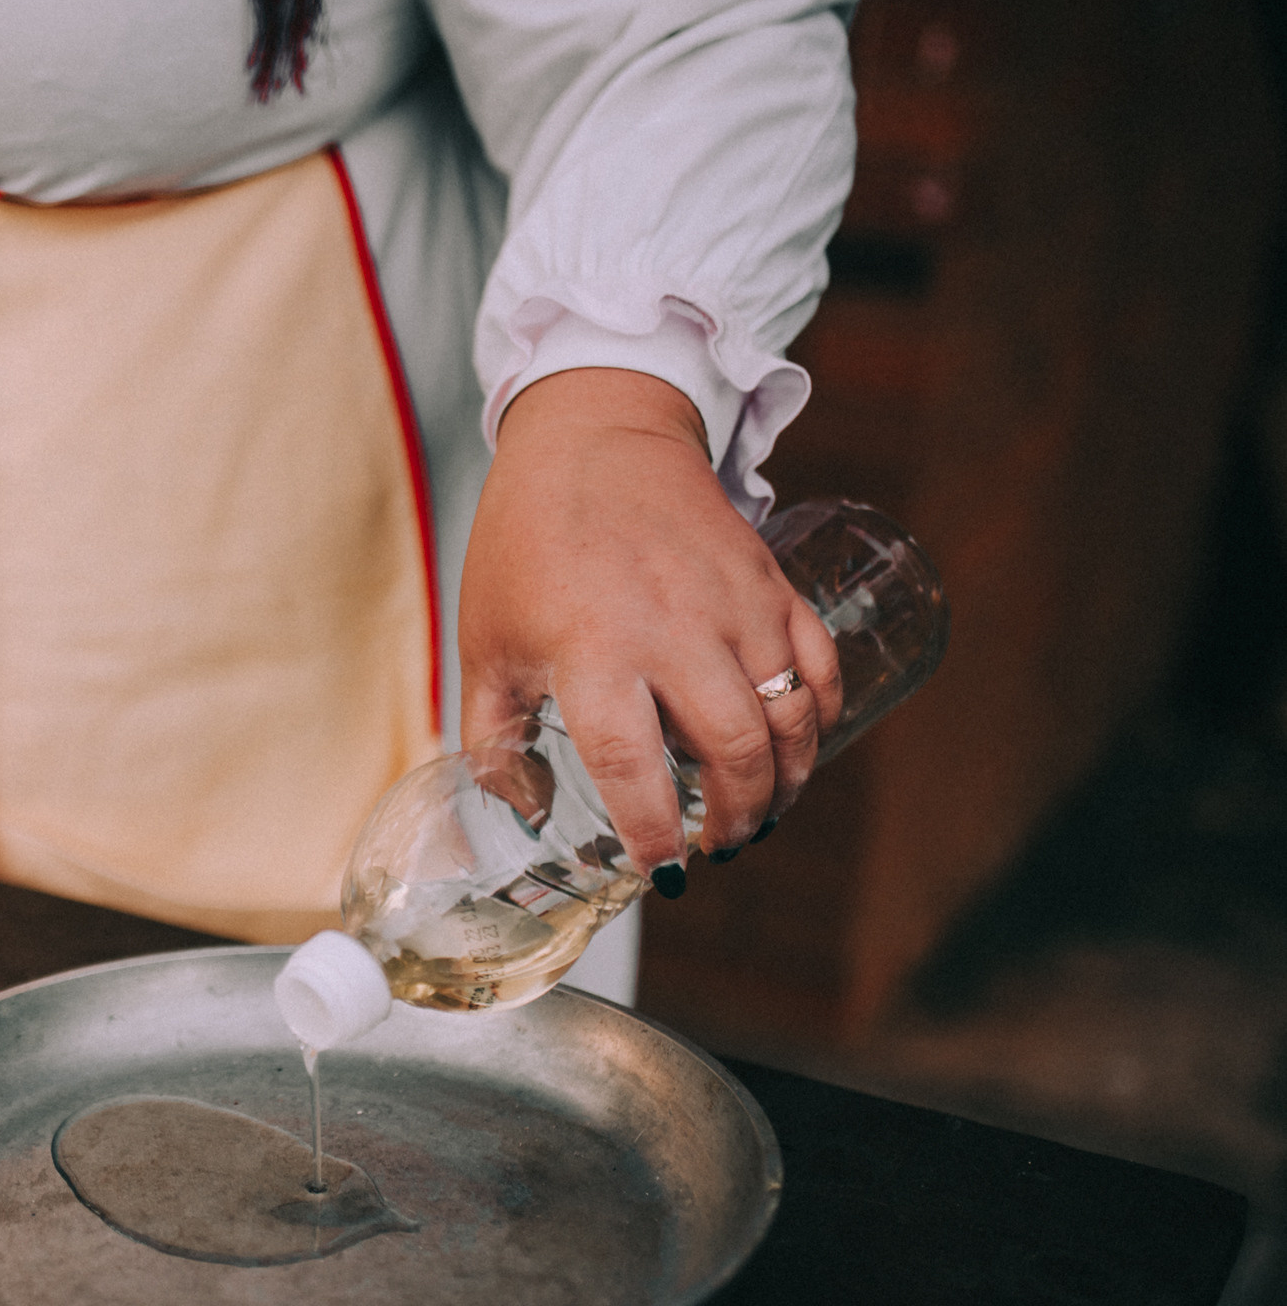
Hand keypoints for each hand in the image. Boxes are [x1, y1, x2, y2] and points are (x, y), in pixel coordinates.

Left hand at [459, 368, 841, 877]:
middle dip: (736, 817)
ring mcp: (734, 604)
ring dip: (785, 779)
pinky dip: (819, 717)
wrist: (593, 436)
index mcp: (592, 651)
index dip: (652, 831)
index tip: (660, 869)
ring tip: (758, 813)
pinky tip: (797, 749)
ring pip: (790, 716)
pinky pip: (819, 665)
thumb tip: (520, 810)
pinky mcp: (770, 582)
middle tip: (717, 845)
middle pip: (735, 751)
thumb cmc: (528, 542)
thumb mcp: (487, 641)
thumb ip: (495, 735)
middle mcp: (673, 631)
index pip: (632, 767)